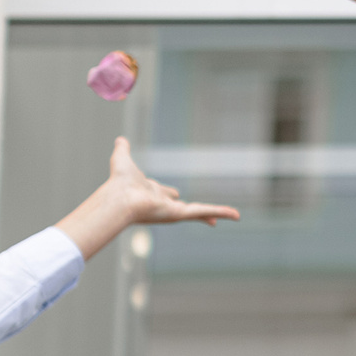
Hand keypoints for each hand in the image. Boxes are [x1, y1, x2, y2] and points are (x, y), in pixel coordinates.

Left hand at [54, 137, 240, 260]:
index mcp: (150, 192)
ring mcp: (172, 210)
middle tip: (208, 216)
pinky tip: (236, 215)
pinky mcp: (180, 214)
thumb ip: (123, 149)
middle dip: (196, 210)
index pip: (163, 192)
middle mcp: (162, 203)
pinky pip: (204, 211)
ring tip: (234, 216)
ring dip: (216, 213)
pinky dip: (221, 212)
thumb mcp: (123, 159)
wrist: (120, 198)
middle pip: (183, 205)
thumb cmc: (119, 182)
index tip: (173, 194)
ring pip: (199, 211)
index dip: (166, 191)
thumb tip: (120, 139)